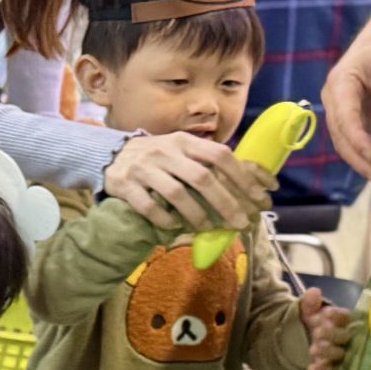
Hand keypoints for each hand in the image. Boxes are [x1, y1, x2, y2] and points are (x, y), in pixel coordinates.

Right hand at [100, 131, 271, 231]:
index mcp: (185, 141)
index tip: (261, 197)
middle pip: (202, 178)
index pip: (220, 155)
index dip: (243, 177)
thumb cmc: (157, 158)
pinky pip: (148, 206)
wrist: (110, 156)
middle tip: (241, 223)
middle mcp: (166, 151)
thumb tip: (253, 181)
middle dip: (226, 203)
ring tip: (208, 228)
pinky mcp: (125, 185)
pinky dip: (164, 219)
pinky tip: (174, 227)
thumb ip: (209, 161)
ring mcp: (144, 168)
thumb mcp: (182, 150)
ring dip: (196, 215)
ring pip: (176, 193)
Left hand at [298, 287, 353, 369]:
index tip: (325, 314)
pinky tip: (312, 368)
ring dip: (328, 352)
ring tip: (313, 349)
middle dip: (332, 334)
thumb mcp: (306, 312)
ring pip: (341, 354)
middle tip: (317, 332)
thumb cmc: (311, 324)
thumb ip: (309, 303)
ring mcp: (344, 354)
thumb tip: (314, 292)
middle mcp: (348, 337)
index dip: (336, 315)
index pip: (346, 316)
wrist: (301, 343)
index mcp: (343, 320)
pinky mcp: (337, 369)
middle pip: (345, 336)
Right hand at [321, 10, 370, 184]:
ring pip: (346, 140)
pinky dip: (367, 154)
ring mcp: (343, 106)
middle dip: (360, 159)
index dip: (359, 141)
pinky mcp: (355, 113)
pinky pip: (356, 138)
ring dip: (362, 161)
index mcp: (341, 82)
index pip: (345, 118)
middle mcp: (335, 97)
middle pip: (341, 135)